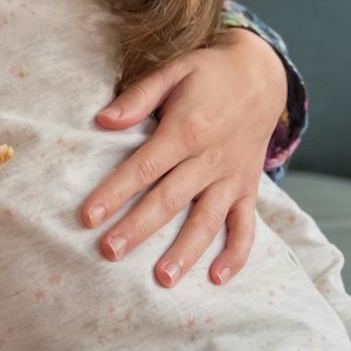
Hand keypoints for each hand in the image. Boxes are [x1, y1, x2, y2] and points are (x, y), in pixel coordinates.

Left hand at [79, 29, 287, 286]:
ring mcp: (232, 177)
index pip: (144, 166)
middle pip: (170, 199)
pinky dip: (237, 254)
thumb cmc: (208, 74)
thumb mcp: (173, 71)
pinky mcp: (248, 188)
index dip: (115, 191)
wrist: (262, 75)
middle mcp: (210, 158)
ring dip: (186, 251)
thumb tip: (102, 120)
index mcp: (187, 129)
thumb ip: (139, 97)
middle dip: (139, 228)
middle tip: (110, 252)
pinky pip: (246, 225)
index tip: (88, 216)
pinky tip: (218, 279)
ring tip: (162, 278)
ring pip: (208, 220)